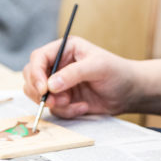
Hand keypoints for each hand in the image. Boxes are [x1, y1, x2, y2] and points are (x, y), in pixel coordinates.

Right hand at [22, 37, 138, 117]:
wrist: (129, 93)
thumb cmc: (117, 72)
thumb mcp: (98, 67)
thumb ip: (74, 74)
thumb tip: (50, 85)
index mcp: (64, 49)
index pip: (38, 57)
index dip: (36, 73)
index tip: (43, 88)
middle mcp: (58, 65)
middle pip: (31, 76)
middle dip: (39, 91)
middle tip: (54, 101)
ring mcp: (59, 83)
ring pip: (38, 95)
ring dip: (54, 103)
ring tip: (72, 103)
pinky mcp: (63, 100)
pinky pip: (54, 109)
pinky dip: (66, 111)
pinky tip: (83, 107)